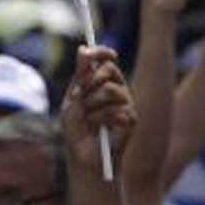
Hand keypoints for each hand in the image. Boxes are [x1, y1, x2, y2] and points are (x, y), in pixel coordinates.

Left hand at [60, 46, 134, 176]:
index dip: (100, 52)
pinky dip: (99, 120)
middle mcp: (118, 89)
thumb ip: (80, 76)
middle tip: (78, 95)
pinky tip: (98, 129)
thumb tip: (83, 48)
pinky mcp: (131, 119)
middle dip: (89, 82)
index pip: (107, 60)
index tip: (88, 52)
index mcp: (104, 82)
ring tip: (87, 119)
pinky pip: (115, 110)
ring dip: (91, 105)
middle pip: (109, 70)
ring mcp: (126, 103)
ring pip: (110, 90)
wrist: (83, 155)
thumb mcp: (73, 99)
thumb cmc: (77, 128)